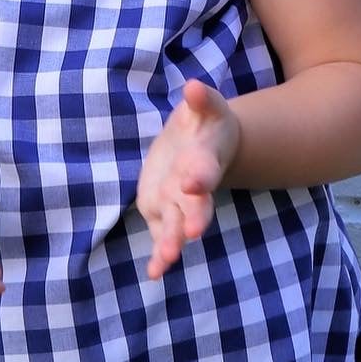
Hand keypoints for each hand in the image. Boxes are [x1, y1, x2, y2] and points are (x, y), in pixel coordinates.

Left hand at [135, 79, 241, 280]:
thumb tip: (193, 87)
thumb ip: (202, 100)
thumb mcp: (206, 107)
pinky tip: (154, 273)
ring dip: (173, 242)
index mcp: (205, 159)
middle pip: (195, 205)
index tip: (192, 183)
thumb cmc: (205, 123)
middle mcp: (194, 186)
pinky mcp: (163, 211)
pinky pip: (162, 235)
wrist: (206, 144)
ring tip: (165, 260)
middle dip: (192, 218)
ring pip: (177, 225)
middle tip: (190, 233)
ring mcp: (178, 203)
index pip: (203, 169)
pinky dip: (160, 255)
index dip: (199, 176)